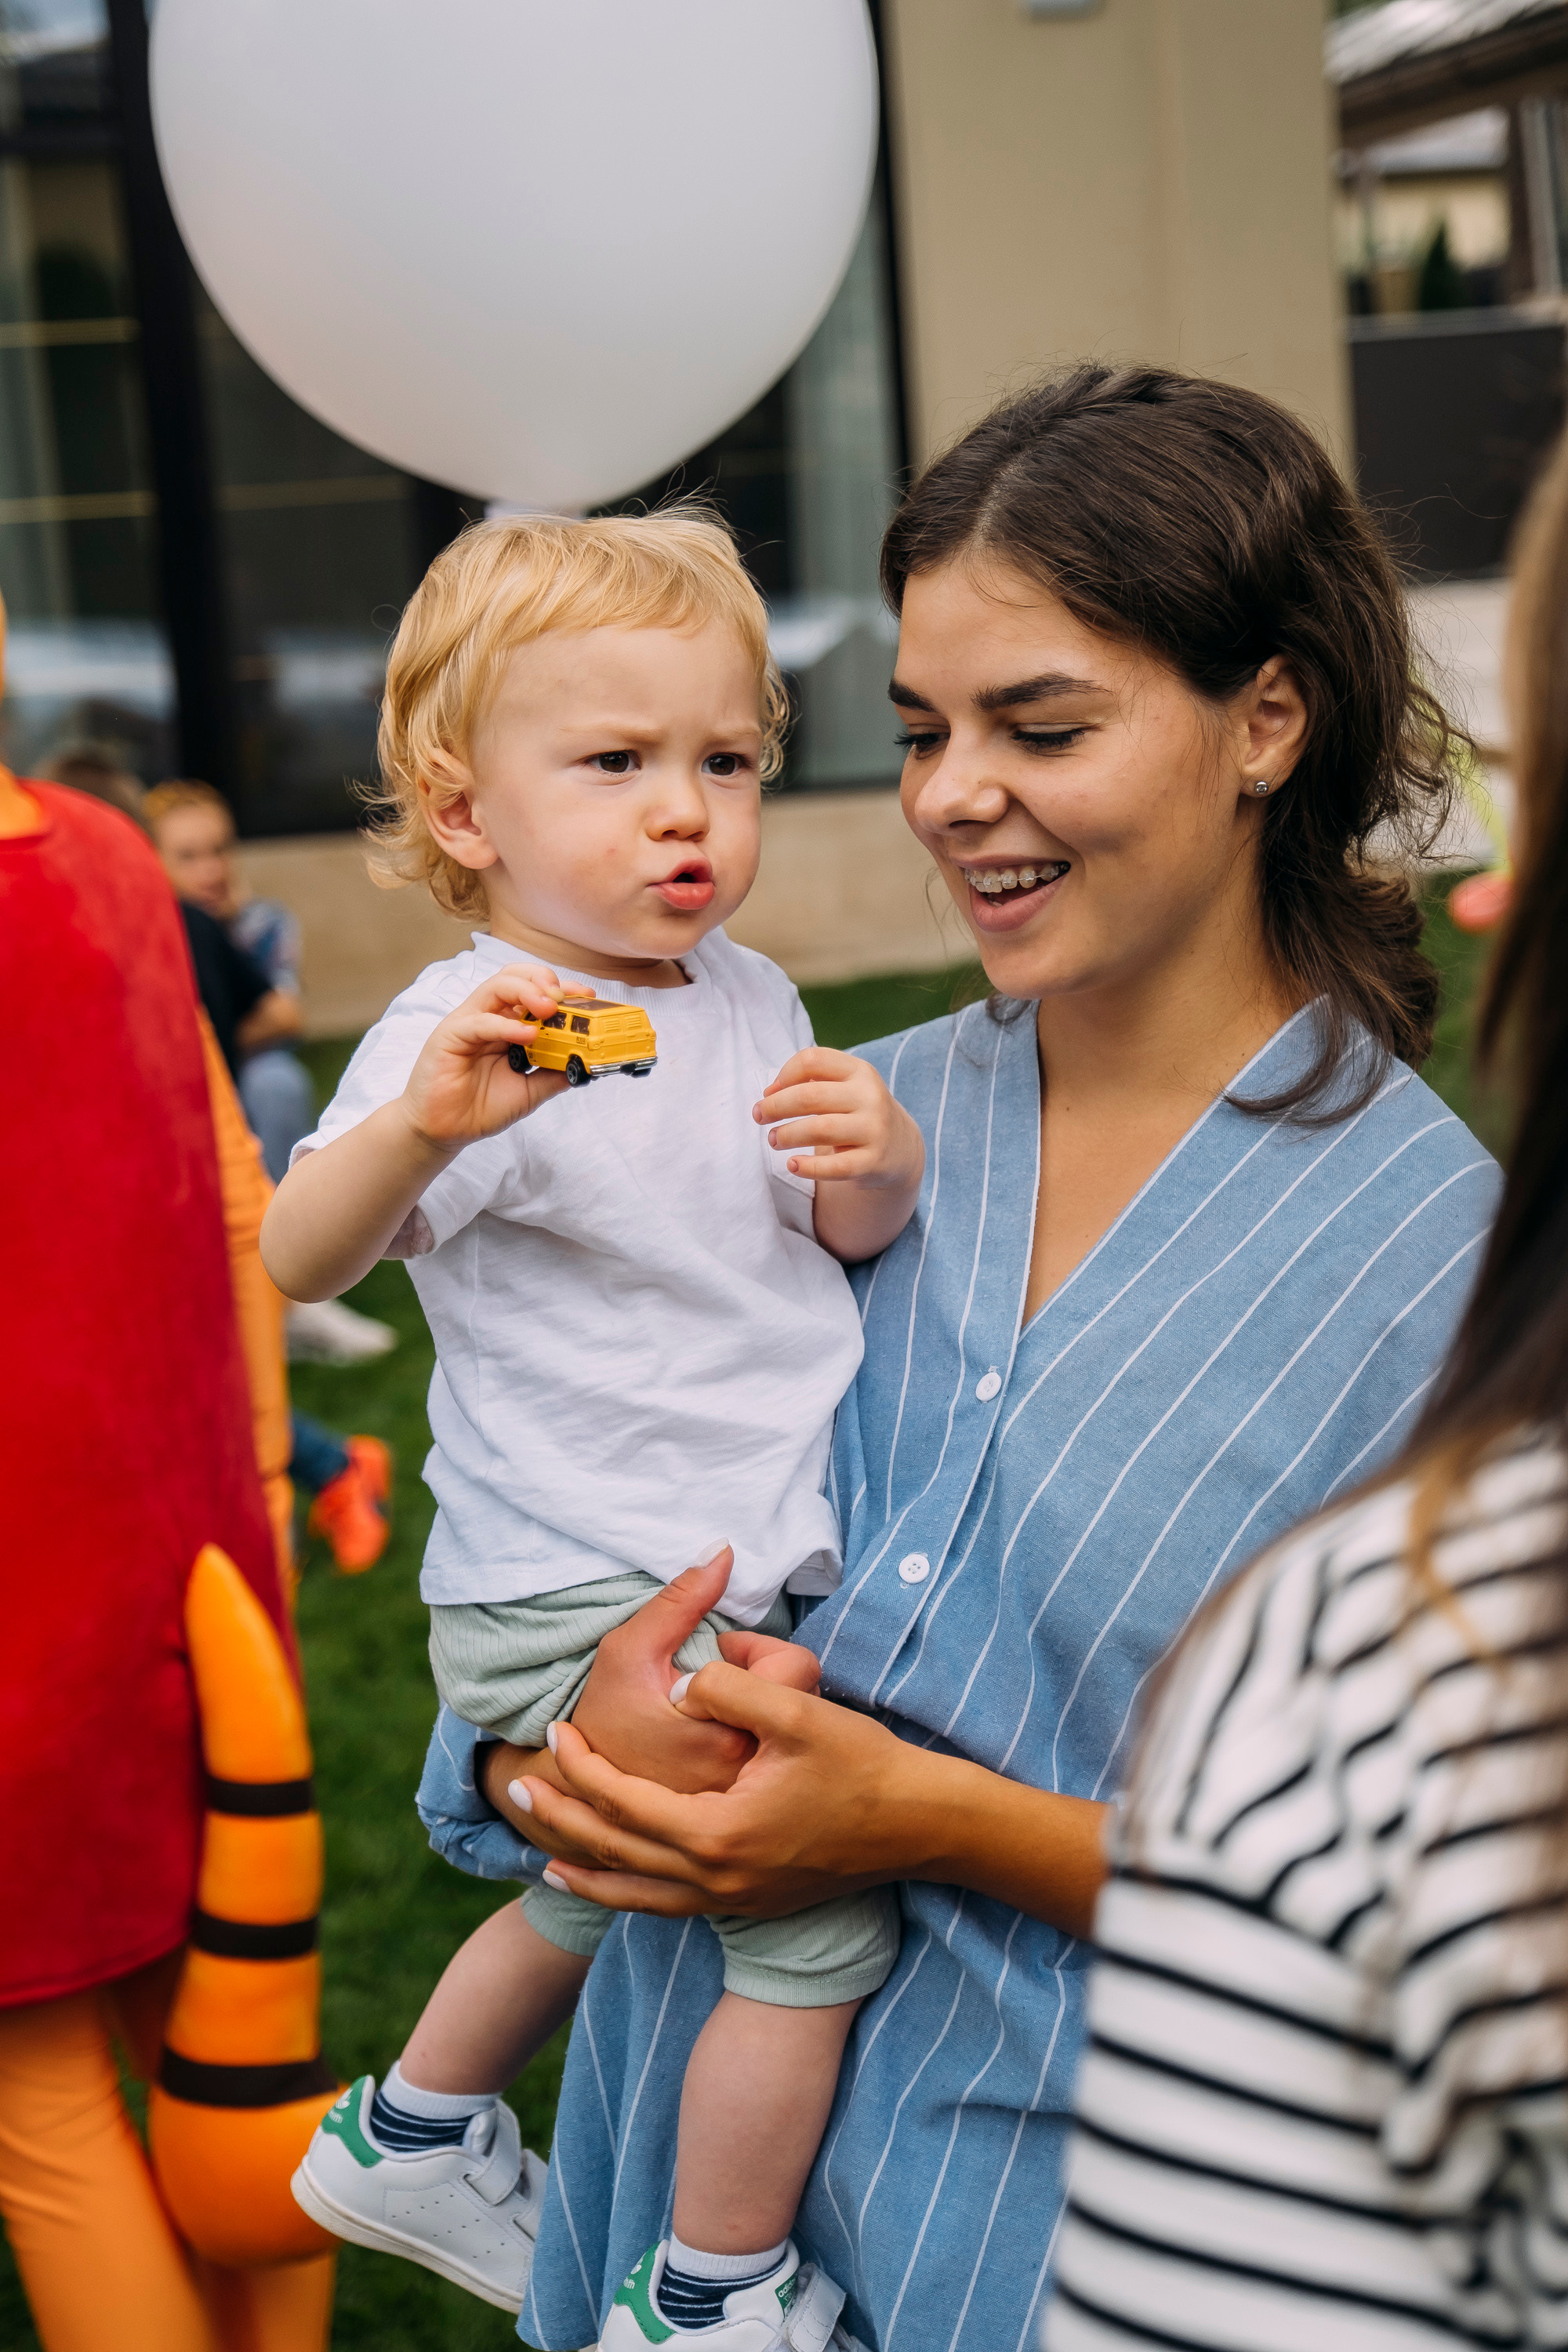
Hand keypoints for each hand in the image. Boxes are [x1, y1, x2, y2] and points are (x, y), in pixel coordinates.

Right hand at [400, 964, 592, 1150]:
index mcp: (508, 1024)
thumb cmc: (480, 1106)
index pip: (534, 990)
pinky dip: (506, 1025)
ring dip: (527, 991)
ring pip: (497, 986)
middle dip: (545, 980)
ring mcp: (469, 1022)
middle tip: (567, 998)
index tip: (587, 998)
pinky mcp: (450, 1035)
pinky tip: (527, 1036)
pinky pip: (480, 1022)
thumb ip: (554, 1075)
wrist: (444, 1131)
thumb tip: (586, 1065)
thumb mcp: (529, 1091)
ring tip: (550, 1008)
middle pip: (516, 976)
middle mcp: (489, 1016)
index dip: (562, 989)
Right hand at [482, 1550, 820, 1871]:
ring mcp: (752, 1799)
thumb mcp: (628, 1648)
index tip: (725, 1651)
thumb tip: (725, 1551)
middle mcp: (751, 1775)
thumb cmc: (602, 1716)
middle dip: (767, 1679)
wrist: (580, 1791)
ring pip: (796, 1735)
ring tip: (723, 1707)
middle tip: (724, 1677)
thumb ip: (681, 1599)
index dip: (761, 1650)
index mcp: (729, 1735)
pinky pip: (782, 1763)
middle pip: (804, 1700)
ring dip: (767, 1711)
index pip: (797, 1668)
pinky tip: (726, 1734)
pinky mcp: (747, 1813)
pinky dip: (763, 1743)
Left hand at [517, 1665, 909, 1918]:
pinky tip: (614, 1881)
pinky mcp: (748, 1903)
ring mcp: (732, 1900)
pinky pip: (666, 1906)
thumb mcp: (794, 1710)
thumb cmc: (861, 1763)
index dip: (581, 1767)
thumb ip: (725, 1691)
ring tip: (544, 1856)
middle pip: (615, 1853)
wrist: (919, 1824)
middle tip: (519, 1792)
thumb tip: (677, 1688)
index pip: (623, 1802)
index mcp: (717, 1834)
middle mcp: (715, 1880)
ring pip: (635, 1894)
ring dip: (585, 1871)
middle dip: (562, 1820)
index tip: (555, 1731)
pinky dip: (627, 1895)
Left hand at [754, 1047, 923, 1192]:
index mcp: (860, 1071)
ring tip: (773, 1140)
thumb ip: (808, 1083)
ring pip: (819, 1130)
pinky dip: (807, 1167)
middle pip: (810, 1096)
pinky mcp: (872, 1162)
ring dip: (786, 1135)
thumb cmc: (856, 1112)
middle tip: (759, 1116)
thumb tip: (769, 1094)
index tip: (770, 1093)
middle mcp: (870, 1097)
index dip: (784, 1075)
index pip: (813, 1060)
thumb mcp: (843, 1088)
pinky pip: (834, 1167)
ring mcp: (874, 1130)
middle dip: (776, 1107)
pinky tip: (792, 1165)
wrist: (899, 1148)